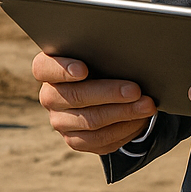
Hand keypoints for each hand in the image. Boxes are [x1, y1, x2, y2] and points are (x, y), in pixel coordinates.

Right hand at [32, 52, 157, 155]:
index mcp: (48, 68)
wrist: (105, 89)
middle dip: (109, 93)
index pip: (43, 68)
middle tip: (136, 90)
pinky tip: (139, 120)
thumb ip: (103, 50)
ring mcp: (60, 121)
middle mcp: (49, 96)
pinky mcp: (75, 140)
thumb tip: (129, 53)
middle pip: (75, 96)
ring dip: (123, 113)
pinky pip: (99, 141)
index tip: (83, 69)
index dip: (62, 69)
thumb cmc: (101, 61)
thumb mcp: (99, 52)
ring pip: (90, 121)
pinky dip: (123, 130)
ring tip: (146, 106)